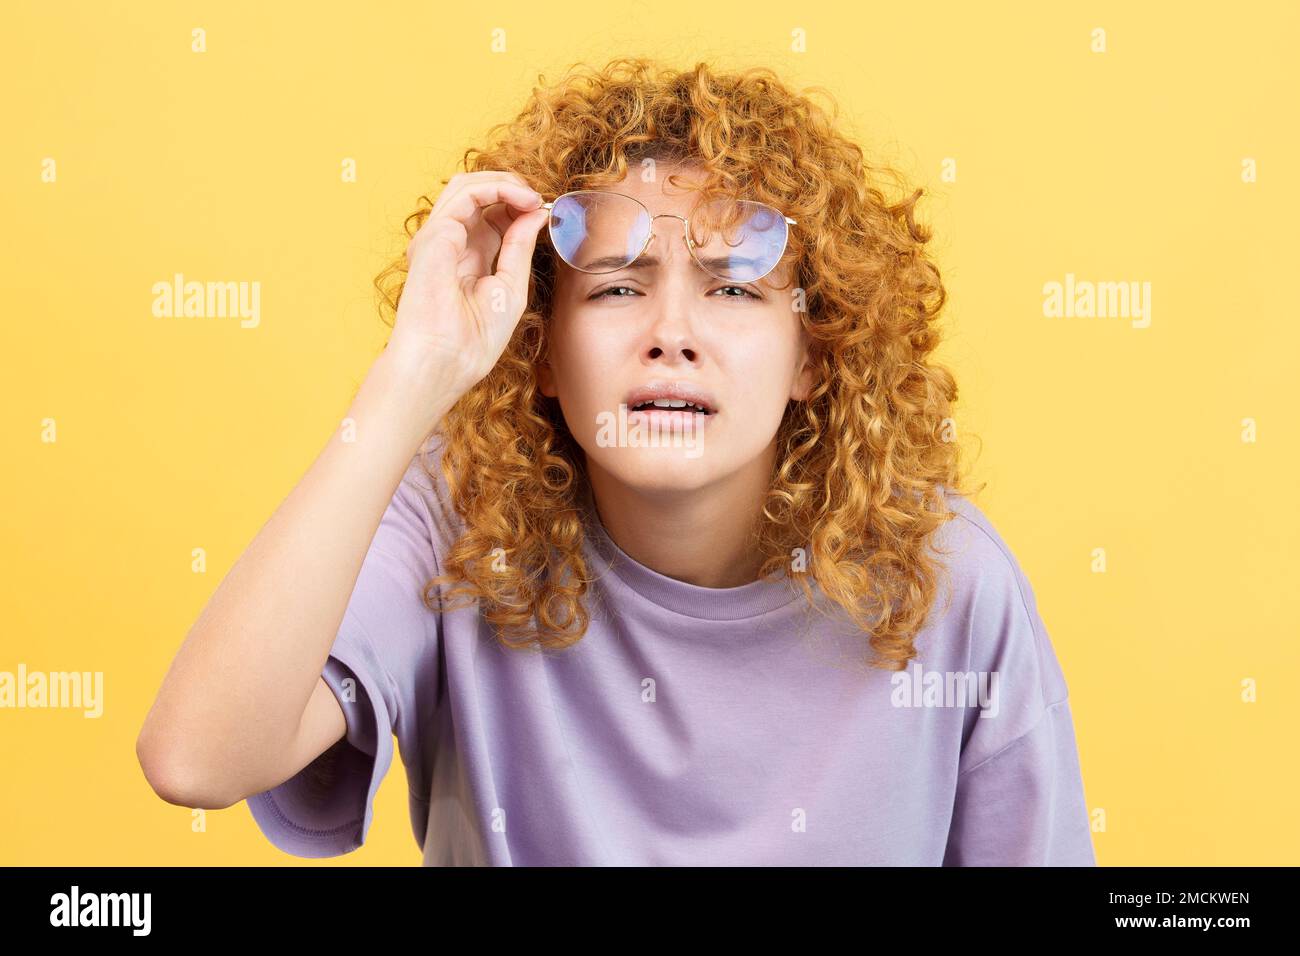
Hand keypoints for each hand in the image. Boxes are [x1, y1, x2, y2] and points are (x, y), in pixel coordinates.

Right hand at [385, 170, 549, 401]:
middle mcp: (449, 243)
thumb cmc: (475, 338)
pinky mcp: (435, 235)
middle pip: (477, 194)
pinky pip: (465, 194)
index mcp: (466, 257)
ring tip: (533, 198)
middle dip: (511, 188)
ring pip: (467, 185)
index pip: (490, 214)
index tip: (545, 212)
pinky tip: (522, 201)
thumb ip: (520, 246)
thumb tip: (536, 213)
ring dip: (506, 184)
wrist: (448, 361)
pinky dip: (497, 189)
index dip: (517, 206)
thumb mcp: (511, 286)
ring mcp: (438, 237)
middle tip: (539, 199)